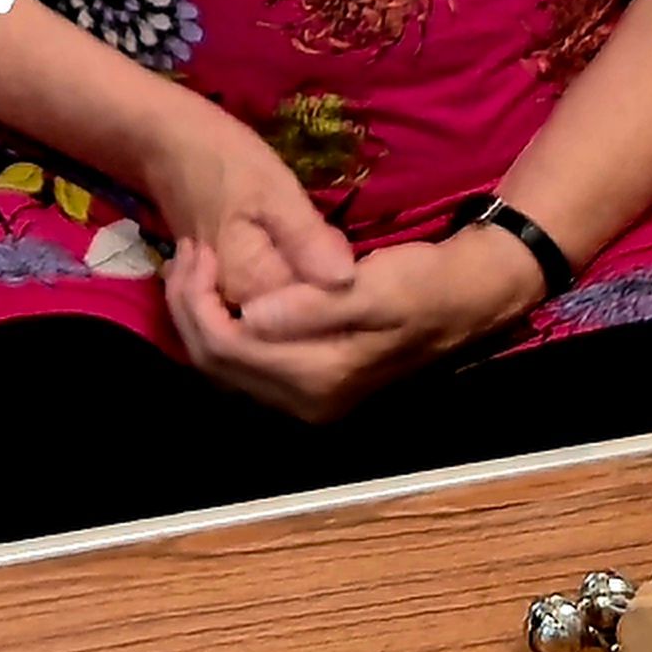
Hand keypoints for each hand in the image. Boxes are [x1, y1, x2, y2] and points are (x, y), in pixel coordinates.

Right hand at [122, 101, 358, 333]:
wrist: (164, 149)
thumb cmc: (221, 158)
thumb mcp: (273, 189)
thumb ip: (307, 238)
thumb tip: (348, 280)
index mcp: (250, 287)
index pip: (313, 316)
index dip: (341, 290)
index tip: (339, 246)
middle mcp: (234, 308)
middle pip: (296, 329)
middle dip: (323, 298)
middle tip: (326, 241)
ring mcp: (226, 305)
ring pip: (280, 327)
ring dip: (307, 299)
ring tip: (314, 249)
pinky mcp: (224, 296)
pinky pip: (264, 316)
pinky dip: (287, 297)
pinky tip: (295, 261)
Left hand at [171, 224, 540, 422]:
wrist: (464, 298)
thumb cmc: (422, 284)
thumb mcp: (371, 287)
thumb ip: (310, 306)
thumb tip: (251, 316)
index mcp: (318, 380)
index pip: (229, 348)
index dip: (199, 301)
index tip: (198, 249)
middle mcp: (306, 402)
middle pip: (216, 363)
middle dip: (190, 308)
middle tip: (187, 253)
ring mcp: (306, 398)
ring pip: (224, 365)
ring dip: (202, 316)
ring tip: (197, 265)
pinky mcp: (307, 383)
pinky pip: (244, 360)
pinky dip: (223, 323)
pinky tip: (222, 288)